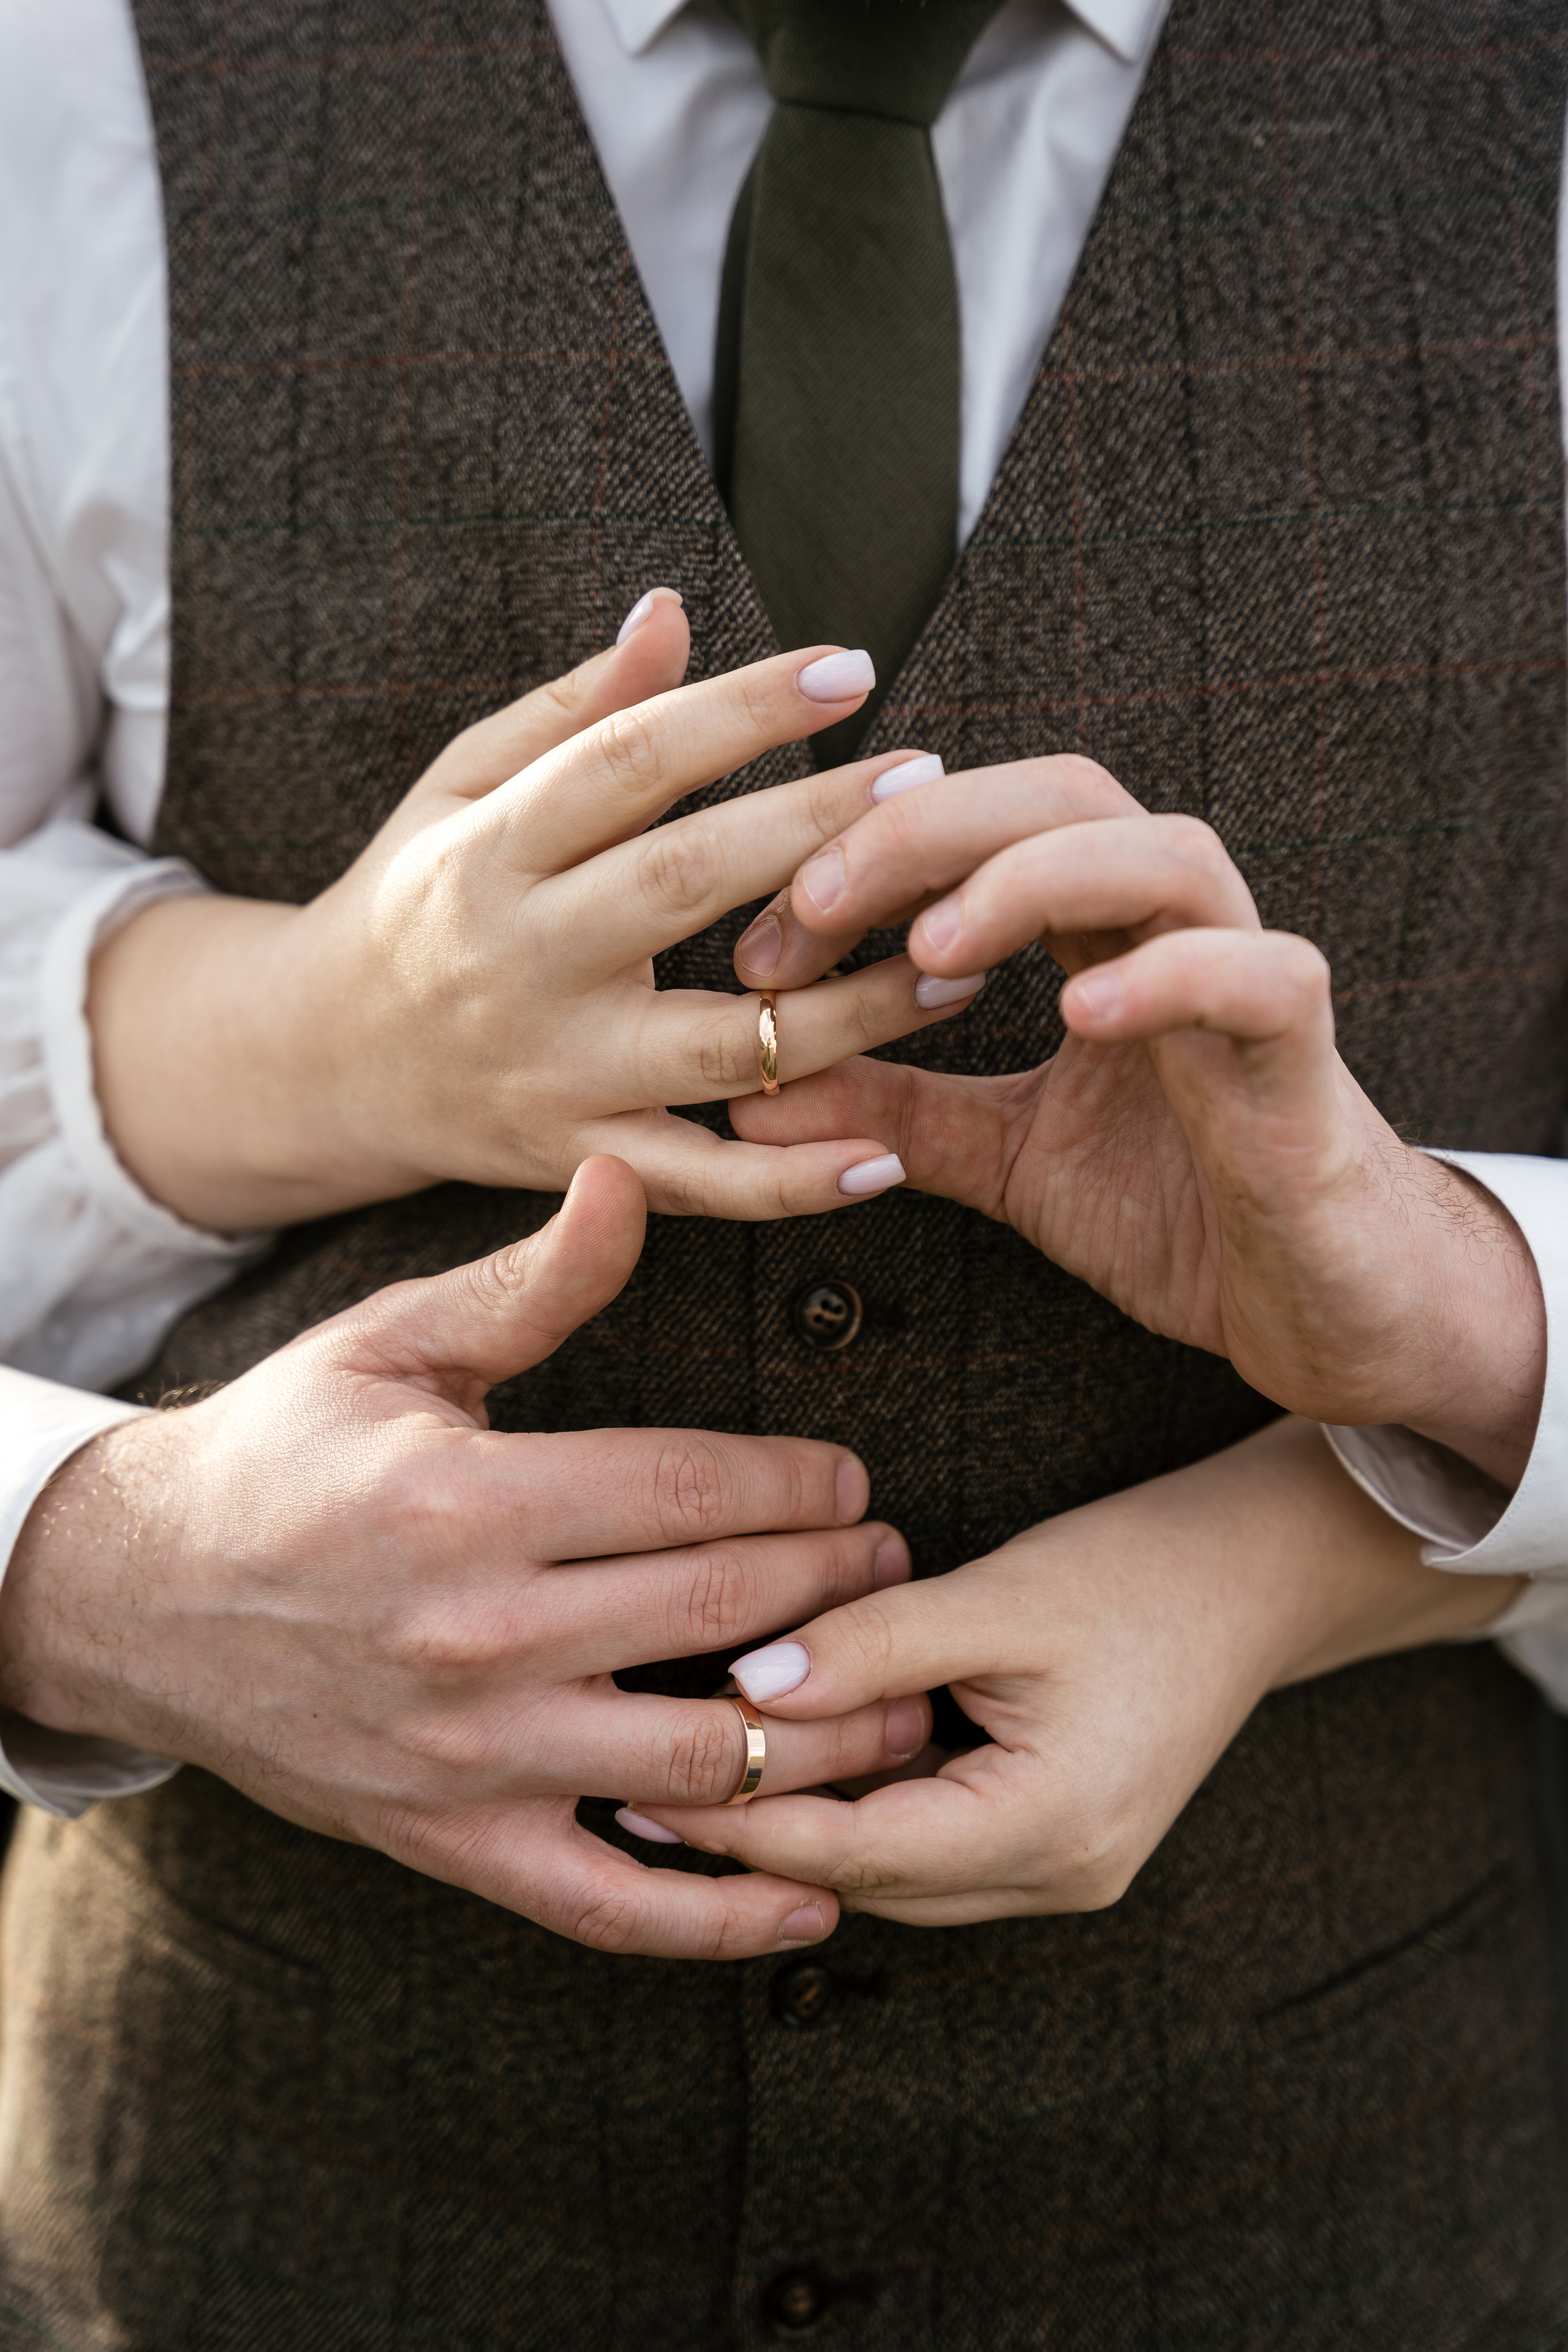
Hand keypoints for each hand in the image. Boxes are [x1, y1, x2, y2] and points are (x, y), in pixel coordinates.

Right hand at [0, 1158, 929, 1958]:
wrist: (138, 1595)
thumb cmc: (280, 1452)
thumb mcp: (391, 1344)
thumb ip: (533, 1280)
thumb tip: (627, 1175)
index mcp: (470, 1500)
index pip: (689, 1490)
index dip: (799, 1483)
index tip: (851, 1480)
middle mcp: (478, 1635)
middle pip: (717, 1609)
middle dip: (836, 1584)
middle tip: (895, 1563)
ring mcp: (469, 1755)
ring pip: (701, 1763)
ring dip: (829, 1737)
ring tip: (905, 1700)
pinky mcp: (455, 1840)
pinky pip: (610, 1905)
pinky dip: (720, 1917)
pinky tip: (813, 1897)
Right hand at [90, 596, 977, 1232]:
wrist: (321, 1062)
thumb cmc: (420, 897)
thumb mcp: (460, 786)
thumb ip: (573, 711)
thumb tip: (670, 609)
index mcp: (492, 849)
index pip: (629, 762)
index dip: (741, 710)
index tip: (850, 667)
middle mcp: (521, 960)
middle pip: (685, 885)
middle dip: (817, 833)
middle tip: (932, 788)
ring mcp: (553, 1071)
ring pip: (717, 1045)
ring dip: (848, 1010)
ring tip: (964, 961)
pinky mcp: (577, 1159)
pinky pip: (696, 1183)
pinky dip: (789, 1185)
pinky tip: (885, 1157)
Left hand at [621, 1417, 1520, 1924]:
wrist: (1260, 1577)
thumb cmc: (1139, 1571)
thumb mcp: (997, 1596)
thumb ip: (870, 1647)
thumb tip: (745, 1690)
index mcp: (1051, 1822)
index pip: (859, 1849)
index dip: (745, 1819)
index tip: (646, 1780)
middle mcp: (1062, 1873)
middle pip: (872, 1880)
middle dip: (758, 1836)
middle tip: (639, 1785)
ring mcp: (1069, 1869)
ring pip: (898, 1875)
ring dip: (807, 1830)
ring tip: (698, 1775)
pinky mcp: (1063, 1842)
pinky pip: (935, 1851)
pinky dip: (865, 1813)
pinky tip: (799, 1767)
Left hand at [730, 756, 1544, 1482]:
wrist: (1320, 1306)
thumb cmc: (1179, 1210)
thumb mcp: (1005, 1158)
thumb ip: (896, 1113)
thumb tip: (750, 1091)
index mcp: (1096, 933)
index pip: (977, 828)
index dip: (862, 859)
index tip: (763, 946)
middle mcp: (1173, 926)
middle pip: (1060, 795)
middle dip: (923, 832)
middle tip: (812, 908)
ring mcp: (1248, 979)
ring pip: (1162, 852)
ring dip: (1032, 878)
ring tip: (929, 949)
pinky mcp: (1306, 1057)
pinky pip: (1259, 975)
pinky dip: (1173, 974)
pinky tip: (1084, 1008)